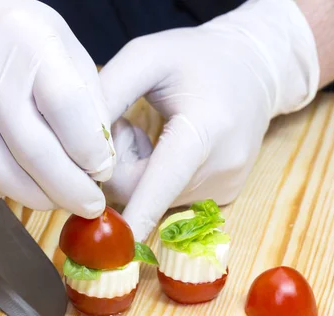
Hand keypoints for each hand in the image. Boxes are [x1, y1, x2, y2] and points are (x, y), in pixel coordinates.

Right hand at [0, 0, 113, 217]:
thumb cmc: (18, 39)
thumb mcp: (66, 50)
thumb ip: (90, 103)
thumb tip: (100, 163)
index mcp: (31, 45)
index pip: (68, 110)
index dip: (91, 152)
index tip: (102, 171)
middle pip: (35, 154)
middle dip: (71, 191)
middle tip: (89, 205)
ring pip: (3, 176)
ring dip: (38, 198)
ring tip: (56, 196)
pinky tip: (13, 182)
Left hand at [100, 0, 319, 240]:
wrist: (255, 69)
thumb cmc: (195, 57)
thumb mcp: (147, 57)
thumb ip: (108, 93)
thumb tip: (79, 144)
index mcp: (206, 128)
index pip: (165, 178)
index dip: (141, 210)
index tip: (124, 240)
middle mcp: (220, 167)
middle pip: (143, 191)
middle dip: (119, 164)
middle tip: (126, 125)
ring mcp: (225, 186)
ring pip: (154, 197)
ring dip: (138, 170)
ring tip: (157, 131)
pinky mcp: (224, 196)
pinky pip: (170, 198)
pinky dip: (157, 178)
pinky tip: (172, 147)